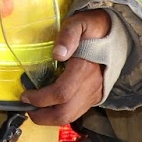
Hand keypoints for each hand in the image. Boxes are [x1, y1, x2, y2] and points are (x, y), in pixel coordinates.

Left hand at [19, 8, 110, 126]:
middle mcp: (91, 86)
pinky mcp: (95, 97)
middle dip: (42, 117)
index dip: (40, 98)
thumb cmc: (92, 29)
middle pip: (65, 113)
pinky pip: (76, 112)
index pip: (61, 93)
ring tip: (35, 108)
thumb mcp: (79, 23)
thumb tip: (58, 54)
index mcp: (84, 69)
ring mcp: (94, 94)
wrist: (116, 37)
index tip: (25, 95)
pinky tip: (48, 105)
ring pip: (71, 117)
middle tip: (26, 108)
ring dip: (50, 118)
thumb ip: (68, 36)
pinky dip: (60, 113)